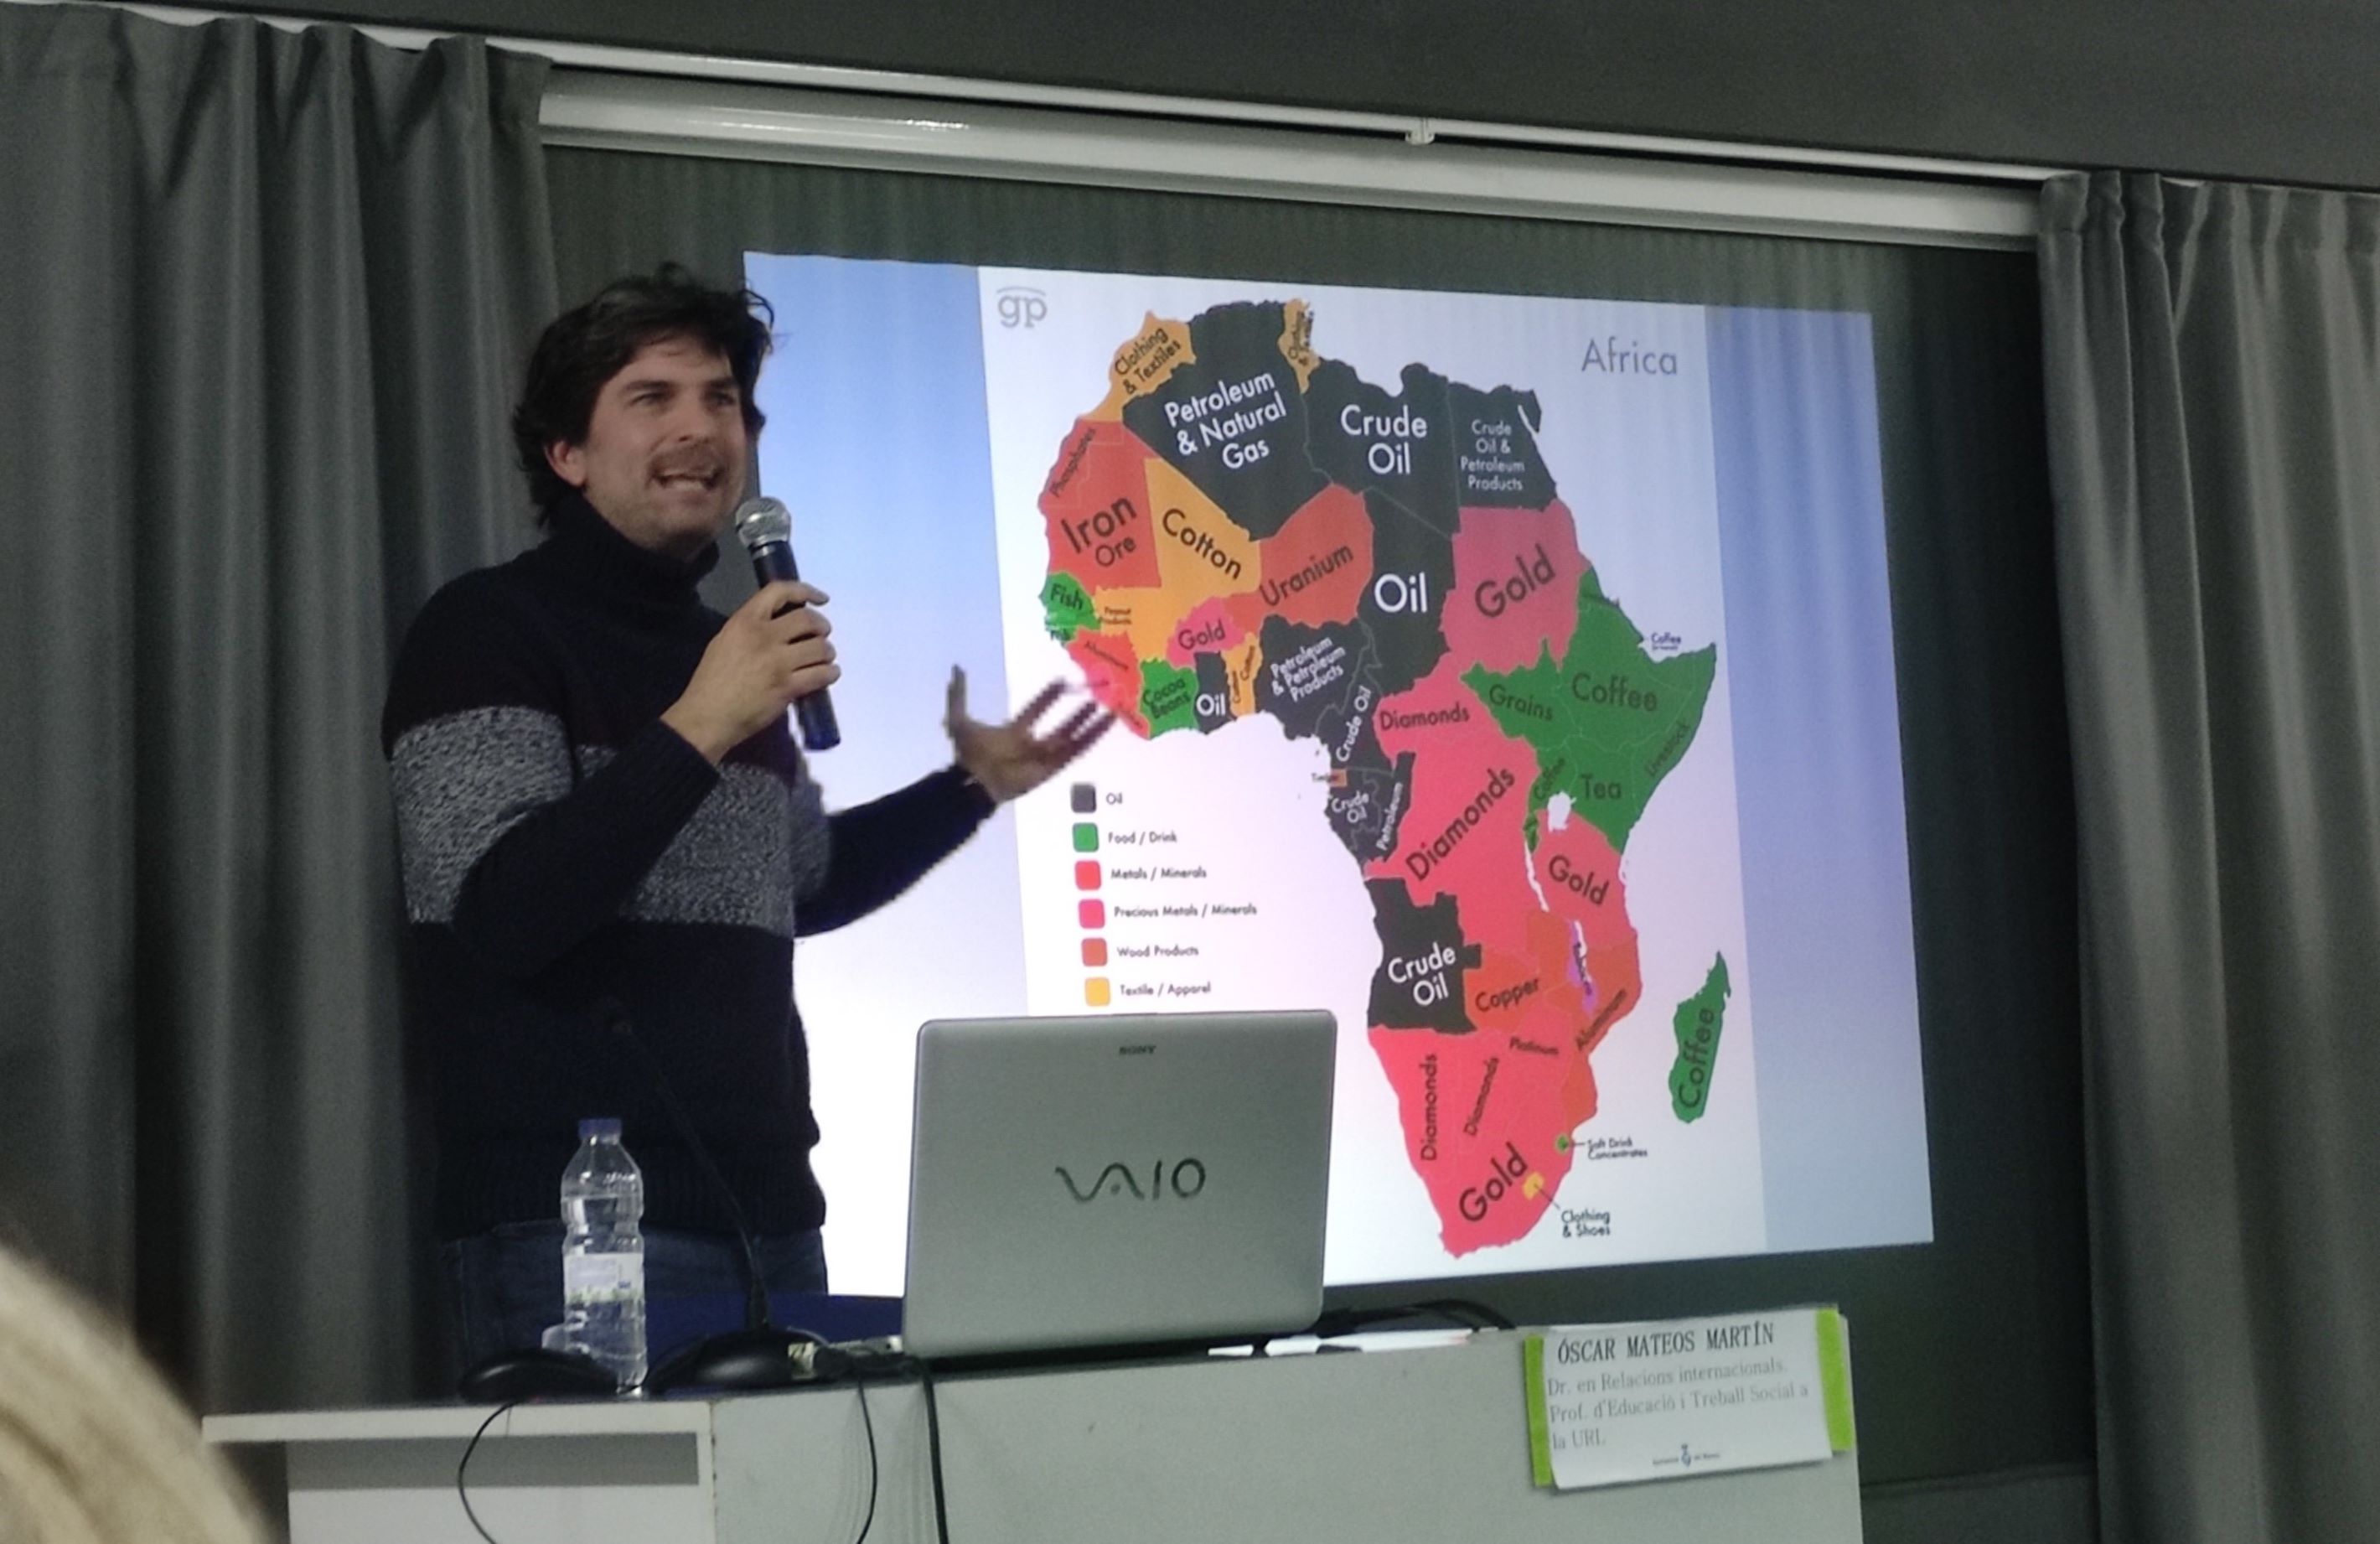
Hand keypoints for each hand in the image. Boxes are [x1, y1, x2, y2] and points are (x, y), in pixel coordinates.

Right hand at [662, 581, 838, 762]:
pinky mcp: (787, 687)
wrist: (707, 717)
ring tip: (824, 658)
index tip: (821, 599)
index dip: (805, 591)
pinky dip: (830, 673)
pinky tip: (829, 674)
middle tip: (823, 635)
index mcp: (744, 621)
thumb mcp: (725, 641)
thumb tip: (781, 625)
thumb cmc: (711, 681)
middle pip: (808, 620)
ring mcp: (777, 662)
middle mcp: (763, 636)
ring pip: (820, 648)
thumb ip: (752, 628)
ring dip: (828, 652)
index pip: (779, 591)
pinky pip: (821, 675)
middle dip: (822, 626)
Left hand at [945, 668, 1112, 803]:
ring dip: (1089, 724)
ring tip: (1106, 707)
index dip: (1047, 697)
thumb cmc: (969, 754)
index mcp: (1014, 733)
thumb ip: (958, 694)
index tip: (1061, 681)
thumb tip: (956, 669)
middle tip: (1091, 695)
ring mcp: (1044, 757)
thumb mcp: (959, 719)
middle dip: (1076, 713)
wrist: (974, 780)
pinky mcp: (1054, 767)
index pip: (1035, 711)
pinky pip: (1077, 750)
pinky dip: (1093, 737)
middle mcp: (1032, 744)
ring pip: (1073, 738)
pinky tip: (1106, 722)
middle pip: (1061, 727)